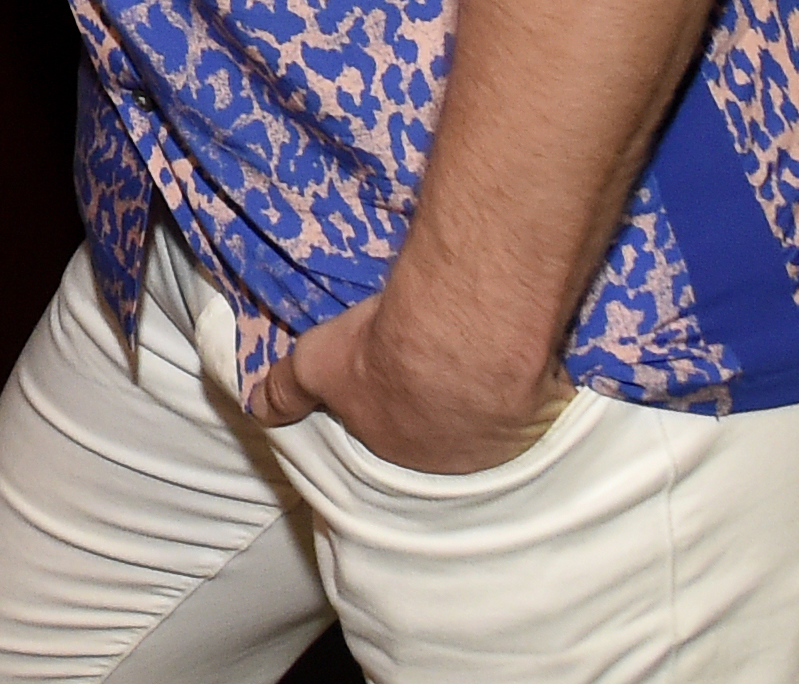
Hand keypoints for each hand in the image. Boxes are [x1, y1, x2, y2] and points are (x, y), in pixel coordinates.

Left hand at [260, 291, 570, 475]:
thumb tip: (256, 408)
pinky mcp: (541, 413)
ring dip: (485, 391)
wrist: (461, 338)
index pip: (393, 431)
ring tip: (478, 346)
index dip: (392, 398)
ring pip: (489, 418)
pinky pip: (533, 398)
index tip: (397, 370)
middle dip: (439, 401)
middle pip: (443, 430)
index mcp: (399, 450)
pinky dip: (525, 377)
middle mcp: (452, 460)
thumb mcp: (317, 364)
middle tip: (439, 356)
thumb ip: (288, 388)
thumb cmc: (383, 355)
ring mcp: (501, 442)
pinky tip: (518, 346)